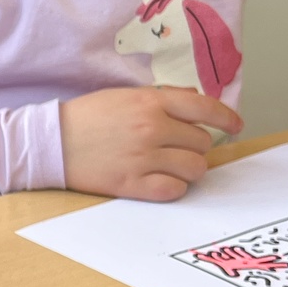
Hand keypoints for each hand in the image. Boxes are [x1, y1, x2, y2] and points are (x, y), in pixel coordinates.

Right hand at [60, 86, 243, 201]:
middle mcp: (151, 128)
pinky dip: (174, 187)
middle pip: (202, 142)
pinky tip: (161, 181)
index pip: (205, 108)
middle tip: (179, 148)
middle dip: (196, 146)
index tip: (236, 126)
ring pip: (194, 168)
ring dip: (189, 168)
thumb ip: (161, 99)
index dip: (227, 118)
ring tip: (173, 166)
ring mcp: (142, 158)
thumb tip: (194, 103)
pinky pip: (173, 190)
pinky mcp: (131, 184)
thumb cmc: (87, 117)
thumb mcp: (124, 96)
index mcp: (150, 102)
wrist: (51, 141)